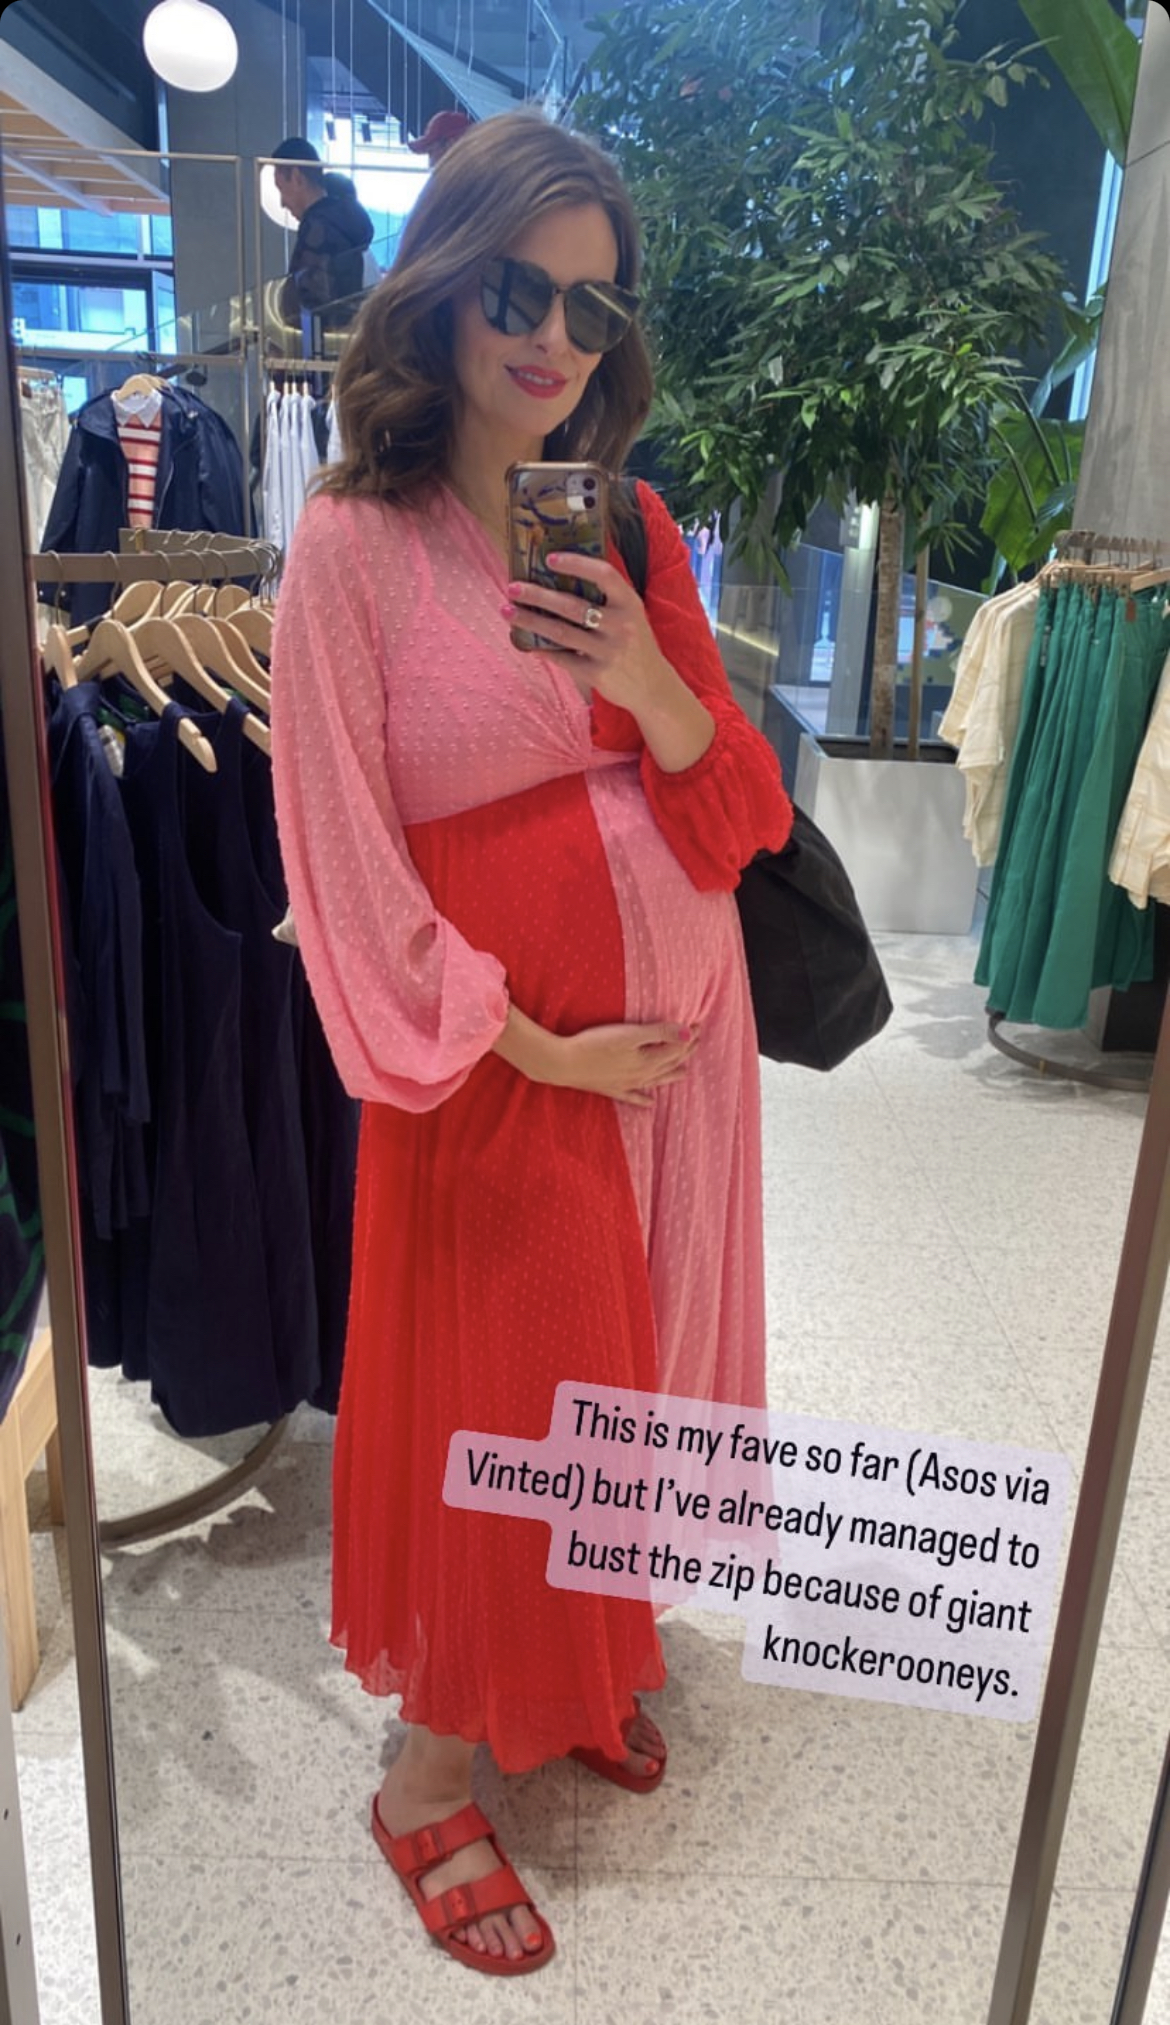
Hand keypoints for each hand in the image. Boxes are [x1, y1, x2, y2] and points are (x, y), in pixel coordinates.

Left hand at [505, 554, 672, 716]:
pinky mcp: (597, 674)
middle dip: (538, 596)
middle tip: (513, 587)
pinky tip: (525, 643)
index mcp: (629, 603)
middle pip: (572, 605)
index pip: (604, 575)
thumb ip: (605, 598)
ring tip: (508, 611)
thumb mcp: (630, 615)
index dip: (577, 564)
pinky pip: (563, 658)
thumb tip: (559, 578)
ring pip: (561, 632)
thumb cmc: (633, 643)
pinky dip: (542, 650)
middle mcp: (620, 625)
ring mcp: (608, 651)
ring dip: (531, 621)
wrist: (652, 686)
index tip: (549, 558)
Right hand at [549, 1020, 699, 1107]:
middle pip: (669, 1063)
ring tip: (684, 1073)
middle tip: (696, 1041)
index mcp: (647, 1061)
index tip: (697, 1024)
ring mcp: (625, 1084)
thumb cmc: (594, 1044)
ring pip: (656, 1080)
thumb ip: (659, 1033)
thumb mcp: (629, 1034)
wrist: (562, 1063)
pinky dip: (643, 1098)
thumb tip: (688, 1033)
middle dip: (685, 1051)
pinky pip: (633, 1096)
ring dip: (671, 1075)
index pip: (675, 1048)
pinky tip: (650, 1103)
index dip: (688, 1036)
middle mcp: (640, 1076)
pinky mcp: (610, 1088)